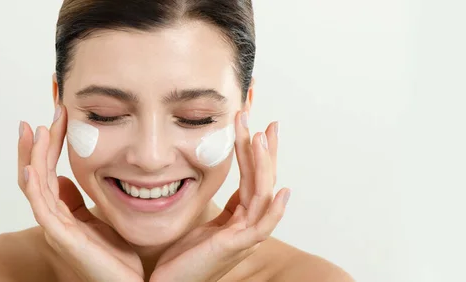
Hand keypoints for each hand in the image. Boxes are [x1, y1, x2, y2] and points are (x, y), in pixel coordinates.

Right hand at [18, 105, 143, 281]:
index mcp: (64, 213)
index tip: (57, 118)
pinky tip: (32, 167)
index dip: (49, 145)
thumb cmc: (116, 257)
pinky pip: (42, 208)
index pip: (49, 172)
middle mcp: (55, 218)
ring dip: (33, 157)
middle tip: (42, 117)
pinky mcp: (62, 237)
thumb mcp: (99, 220)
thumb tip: (63, 179)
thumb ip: (78, 202)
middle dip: (36, 145)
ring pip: (35, 186)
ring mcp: (56, 227)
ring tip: (36, 130)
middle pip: (36, 175)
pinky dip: (34, 187)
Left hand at [150, 112, 290, 281]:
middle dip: (266, 151)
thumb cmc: (183, 258)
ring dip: (264, 165)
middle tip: (268, 123)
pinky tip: (282, 190)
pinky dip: (274, 210)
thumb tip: (226, 183)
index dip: (255, 152)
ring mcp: (244, 236)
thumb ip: (223, 208)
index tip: (255, 126)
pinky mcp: (236, 247)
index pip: (252, 178)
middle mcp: (247, 225)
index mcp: (239, 218)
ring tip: (260, 137)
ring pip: (263, 195)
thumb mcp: (205, 224)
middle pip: (263, 181)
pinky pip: (262, 226)